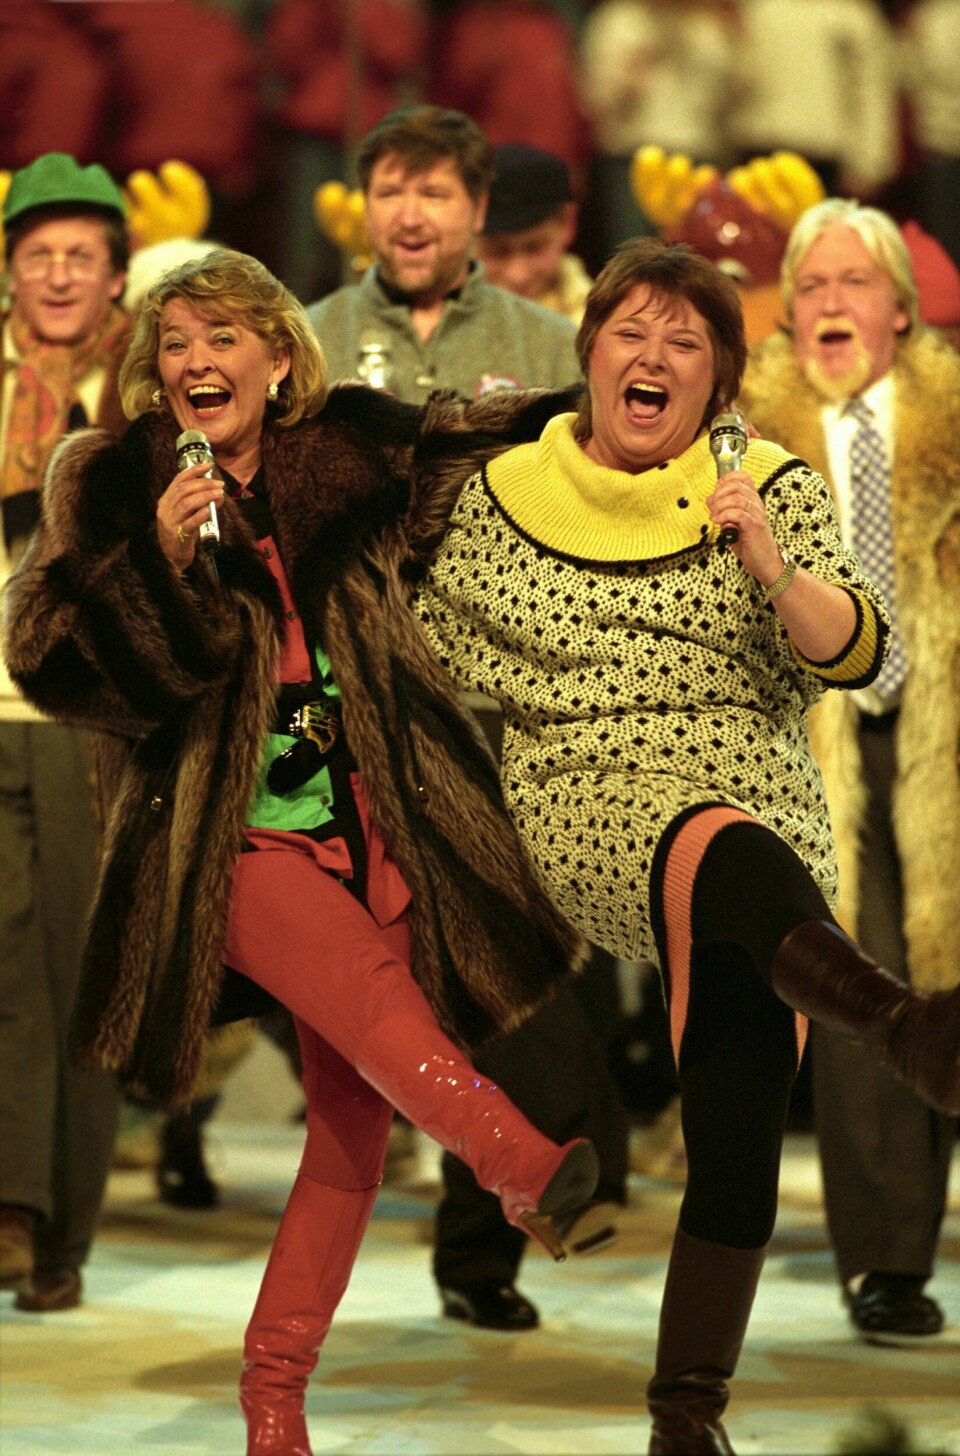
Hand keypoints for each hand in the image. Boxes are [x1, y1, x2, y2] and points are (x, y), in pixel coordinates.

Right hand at [156, 462, 223, 570]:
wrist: (171, 557)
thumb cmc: (181, 533)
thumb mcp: (187, 515)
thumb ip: (199, 503)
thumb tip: (219, 493)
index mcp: (166, 501)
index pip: (178, 480)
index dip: (193, 471)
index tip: (208, 466)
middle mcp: (165, 509)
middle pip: (184, 490)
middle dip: (204, 484)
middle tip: (219, 484)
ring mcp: (169, 522)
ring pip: (186, 504)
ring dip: (205, 496)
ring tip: (219, 494)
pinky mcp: (177, 535)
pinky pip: (189, 523)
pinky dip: (200, 515)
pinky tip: (209, 510)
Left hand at [706, 469, 782, 587]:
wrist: (765, 561)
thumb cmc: (750, 544)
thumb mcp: (733, 524)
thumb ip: (723, 512)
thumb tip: (710, 500)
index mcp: (753, 501)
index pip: (743, 477)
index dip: (726, 479)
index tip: (716, 491)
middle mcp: (756, 504)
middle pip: (736, 485)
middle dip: (719, 493)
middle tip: (712, 506)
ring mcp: (757, 514)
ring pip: (736, 498)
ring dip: (720, 505)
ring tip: (714, 516)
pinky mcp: (754, 526)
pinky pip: (737, 514)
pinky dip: (724, 516)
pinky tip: (718, 522)